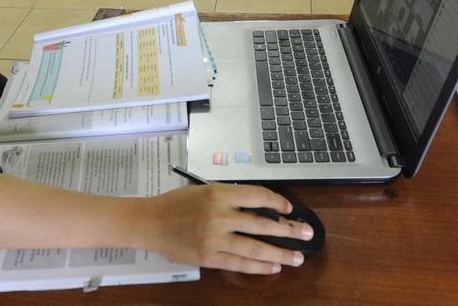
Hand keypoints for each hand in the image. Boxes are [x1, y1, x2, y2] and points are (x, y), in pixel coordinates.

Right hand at [139, 183, 311, 273]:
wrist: (150, 222)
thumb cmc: (176, 204)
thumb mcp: (204, 190)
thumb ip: (230, 197)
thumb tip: (261, 207)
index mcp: (218, 193)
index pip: (258, 196)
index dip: (278, 202)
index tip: (289, 209)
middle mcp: (219, 215)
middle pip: (263, 223)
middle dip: (289, 230)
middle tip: (307, 234)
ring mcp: (214, 238)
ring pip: (255, 247)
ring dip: (280, 252)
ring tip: (297, 257)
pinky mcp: (209, 256)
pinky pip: (240, 264)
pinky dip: (259, 267)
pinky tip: (274, 266)